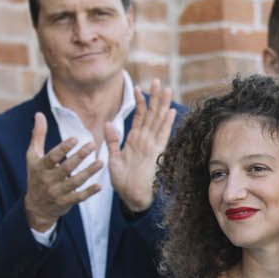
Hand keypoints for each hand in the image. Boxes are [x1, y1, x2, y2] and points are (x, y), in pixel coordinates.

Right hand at [22, 112, 104, 230]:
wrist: (36, 206)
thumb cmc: (36, 175)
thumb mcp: (33, 156)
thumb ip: (38, 135)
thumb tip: (39, 114)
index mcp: (40, 167)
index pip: (51, 157)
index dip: (63, 149)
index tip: (75, 139)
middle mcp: (48, 180)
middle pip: (65, 168)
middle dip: (79, 157)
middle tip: (93, 145)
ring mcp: (57, 192)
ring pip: (74, 182)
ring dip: (88, 173)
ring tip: (100, 163)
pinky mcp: (66, 202)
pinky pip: (78, 197)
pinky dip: (89, 192)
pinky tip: (99, 186)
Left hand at [104, 77, 172, 212]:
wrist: (131, 198)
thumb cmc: (122, 181)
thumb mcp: (112, 159)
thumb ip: (112, 141)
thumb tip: (107, 123)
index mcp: (134, 140)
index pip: (138, 116)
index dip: (139, 101)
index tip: (137, 86)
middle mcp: (144, 140)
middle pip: (151, 114)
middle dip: (154, 97)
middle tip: (157, 80)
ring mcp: (151, 145)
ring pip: (158, 120)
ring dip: (162, 105)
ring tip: (166, 89)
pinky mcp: (156, 153)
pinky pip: (162, 135)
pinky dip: (166, 123)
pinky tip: (171, 111)